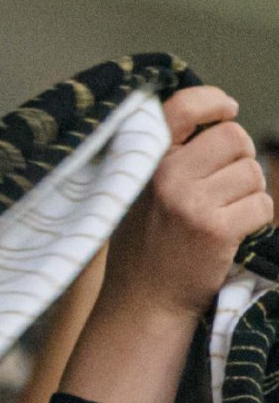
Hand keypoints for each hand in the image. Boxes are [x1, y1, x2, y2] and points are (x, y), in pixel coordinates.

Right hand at [97, 84, 273, 324]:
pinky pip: (262, 206)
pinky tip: (232, 232)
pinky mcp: (216, 228)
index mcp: (144, 159)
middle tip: (225, 184)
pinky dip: (256, 219)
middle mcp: (164, 174)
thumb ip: (169, 155)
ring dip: (249, 193)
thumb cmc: (147, 241)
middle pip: (234, 137)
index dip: (213, 102)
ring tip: (223, 213)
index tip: (226, 109)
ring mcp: (190, 201)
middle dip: (241, 158)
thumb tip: (221, 121)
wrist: (144, 300)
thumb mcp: (139, 189)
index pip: (183, 106)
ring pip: (252, 173)